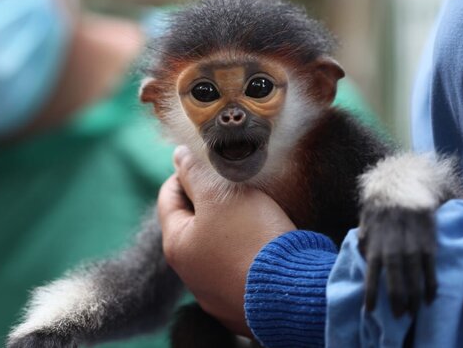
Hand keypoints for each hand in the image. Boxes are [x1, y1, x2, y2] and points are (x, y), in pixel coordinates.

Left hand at [157, 146, 295, 336]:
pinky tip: (263, 242)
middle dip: (210, 200)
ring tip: (253, 211)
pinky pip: (237, 270)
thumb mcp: (220, 194)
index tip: (209, 163)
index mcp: (176, 246)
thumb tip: (179, 156)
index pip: (168, 197)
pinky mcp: (240, 306)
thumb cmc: (252, 238)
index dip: (186, 173)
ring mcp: (214, 295)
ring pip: (215, 247)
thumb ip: (195, 172)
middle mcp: (189, 275)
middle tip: (234, 184)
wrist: (294, 293)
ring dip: (228, 226)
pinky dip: (245, 252)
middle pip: (192, 223)